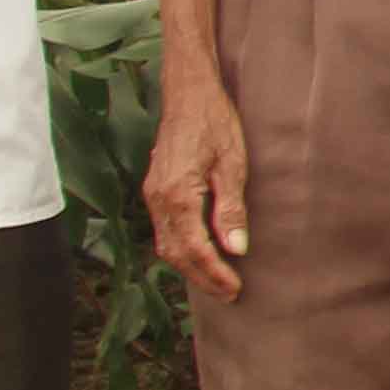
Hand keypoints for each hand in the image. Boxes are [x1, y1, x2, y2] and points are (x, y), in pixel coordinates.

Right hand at [145, 77, 253, 303]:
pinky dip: (182, 249)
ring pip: (166, 244)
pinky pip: (164, 230)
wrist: (188, 94)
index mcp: (177, 194)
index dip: (214, 273)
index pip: (194, 248)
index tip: (235, 289)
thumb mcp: (233, 164)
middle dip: (201, 278)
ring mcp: (152, 195)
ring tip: (217, 282)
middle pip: (175, 253)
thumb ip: (231, 209)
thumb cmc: (215, 123)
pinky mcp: (155, 189)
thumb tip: (236, 250)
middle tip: (229, 295)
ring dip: (190, 267)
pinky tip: (201, 255)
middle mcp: (158, 199)